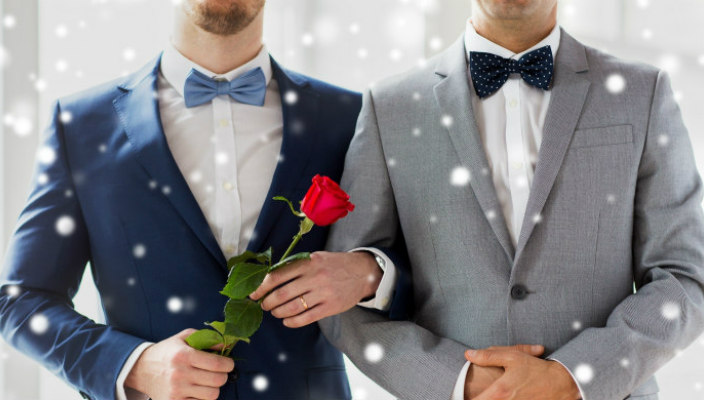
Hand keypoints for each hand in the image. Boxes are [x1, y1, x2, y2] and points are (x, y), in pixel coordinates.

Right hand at [125, 328, 234, 399]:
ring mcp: (176, 391)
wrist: (141, 369)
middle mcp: (180, 374)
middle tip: (220, 372)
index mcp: (183, 355)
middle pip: (217, 380)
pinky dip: (203, 397)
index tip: (229, 363)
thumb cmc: (167, 352)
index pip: (216, 364)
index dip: (228, 364)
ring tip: (209, 381)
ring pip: (212, 395)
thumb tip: (225, 345)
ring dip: (214, 388)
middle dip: (224, 375)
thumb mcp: (183, 338)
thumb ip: (206, 338)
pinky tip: (199, 389)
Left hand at [250, 251, 381, 327]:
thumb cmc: (333, 264)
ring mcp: (324, 293)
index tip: (253, 293)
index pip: (277, 275)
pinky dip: (292, 322)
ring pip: (292, 308)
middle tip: (263, 305)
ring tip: (275, 312)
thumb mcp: (315, 257)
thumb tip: (268, 279)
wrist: (362, 272)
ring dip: (278, 313)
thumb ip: (295, 266)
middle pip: (282, 294)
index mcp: (308, 262)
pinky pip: (306, 318)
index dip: (261, 286)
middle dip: (267, 302)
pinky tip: (287, 320)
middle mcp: (315, 277)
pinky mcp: (331, 307)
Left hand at [465, 346, 580, 399]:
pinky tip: (506, 397)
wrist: (561, 384)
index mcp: (500, 391)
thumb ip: (488, 356)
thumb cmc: (535, 369)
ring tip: (489, 395)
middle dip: (477, 399)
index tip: (463, 396)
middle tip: (470, 396)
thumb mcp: (511, 357)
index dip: (465, 399)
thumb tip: (468, 354)